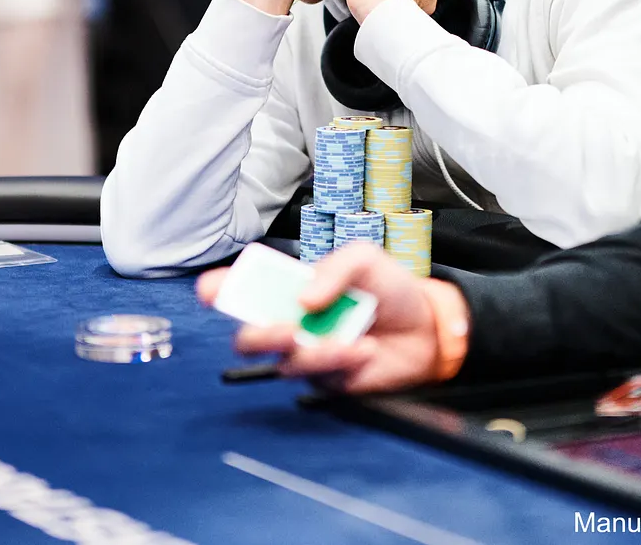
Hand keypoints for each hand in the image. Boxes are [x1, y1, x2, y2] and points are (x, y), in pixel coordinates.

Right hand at [196, 242, 448, 392]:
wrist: (427, 327)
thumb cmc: (390, 289)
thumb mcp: (365, 259)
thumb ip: (334, 269)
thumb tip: (302, 297)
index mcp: (290, 289)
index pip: (244, 289)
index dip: (220, 290)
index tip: (213, 290)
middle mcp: (291, 323)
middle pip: (249, 338)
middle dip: (259, 335)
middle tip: (287, 329)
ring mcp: (307, 355)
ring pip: (285, 364)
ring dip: (314, 353)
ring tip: (348, 340)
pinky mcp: (328, 381)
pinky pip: (320, 378)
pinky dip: (342, 361)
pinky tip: (365, 349)